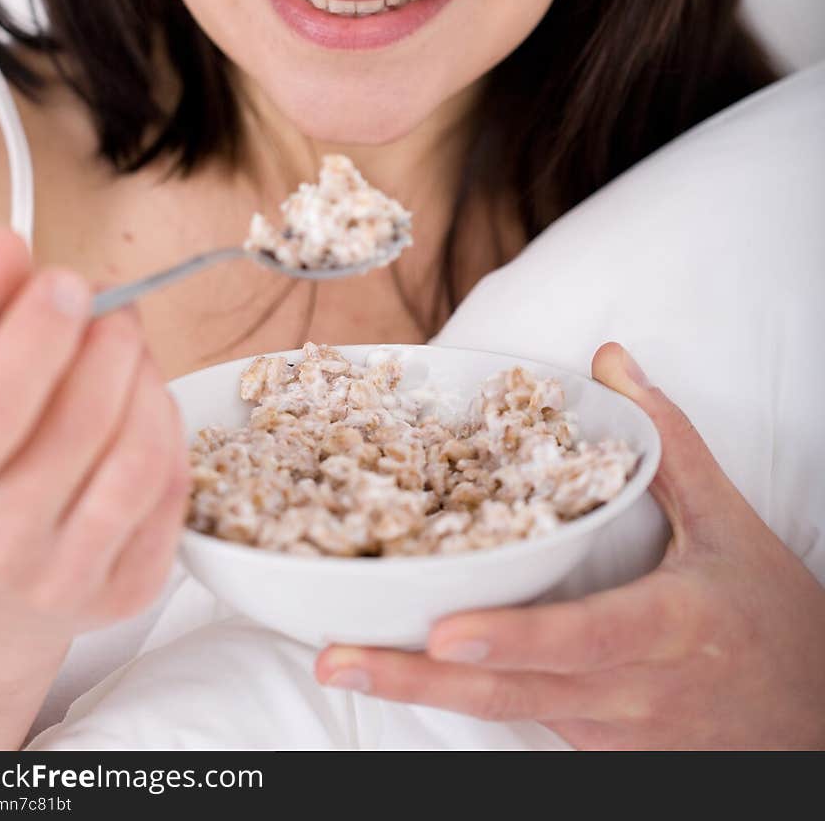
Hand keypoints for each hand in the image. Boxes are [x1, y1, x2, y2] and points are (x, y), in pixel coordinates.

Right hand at [0, 226, 190, 640]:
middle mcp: (1, 541)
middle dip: (113, 343)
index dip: (39, 335)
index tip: (71, 283)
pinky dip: (169, 432)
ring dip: (149, 384)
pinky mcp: (126, 591)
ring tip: (134, 357)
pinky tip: (147, 411)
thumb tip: (4, 241)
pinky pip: (171, 488)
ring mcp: (65, 577)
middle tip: (116, 309)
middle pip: (83, 422)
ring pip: (137, 455)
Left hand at [314, 342, 824, 749]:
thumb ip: (668, 442)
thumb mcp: (730, 524)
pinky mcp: (602, 751)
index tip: (442, 632)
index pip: (582, 638)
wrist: (815, 722)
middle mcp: (631, 691)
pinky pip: (528, 721)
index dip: (513, 639)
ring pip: (510, 714)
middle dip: (420, 680)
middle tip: (337, 658)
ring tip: (346, 662)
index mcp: (667, 627)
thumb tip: (612, 361)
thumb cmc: (772, 620)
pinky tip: (409, 675)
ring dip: (429, 695)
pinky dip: (471, 697)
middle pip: (517, 692)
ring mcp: (613, 733)